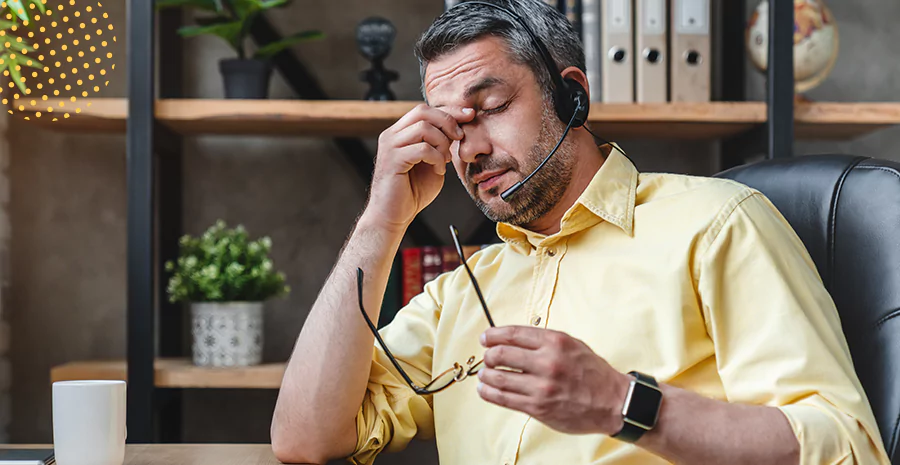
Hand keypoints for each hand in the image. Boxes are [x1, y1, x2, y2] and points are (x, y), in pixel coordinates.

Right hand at [364, 104, 474, 230]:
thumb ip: (440, 145)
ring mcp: (390, 146)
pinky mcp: (392, 160)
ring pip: (423, 128)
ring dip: (442, 143)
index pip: (425, 110)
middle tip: (459, 138)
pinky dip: (436, 158)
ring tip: (445, 160)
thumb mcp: (433, 163)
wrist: (393, 216)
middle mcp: (391, 135)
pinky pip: (422, 148)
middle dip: (447, 121)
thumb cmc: (412, 192)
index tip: (469, 115)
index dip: (449, 110)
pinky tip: (438, 170)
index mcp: (400, 133)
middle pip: (423, 112)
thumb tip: (457, 128)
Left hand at [477, 326, 631, 435]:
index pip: (513, 334)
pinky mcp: (538, 408)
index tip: (485, 338)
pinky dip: (489, 392)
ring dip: (486, 375)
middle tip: (487, 358)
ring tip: (485, 375)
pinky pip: (504, 399)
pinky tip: (485, 389)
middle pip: (501, 354)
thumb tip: (513, 338)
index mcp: (555, 342)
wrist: (613, 402)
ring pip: (498, 378)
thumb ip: (544, 341)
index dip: (493, 335)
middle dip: (489, 355)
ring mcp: (541, 387)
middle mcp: (547, 363)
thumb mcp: (571, 345)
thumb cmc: (592, 372)